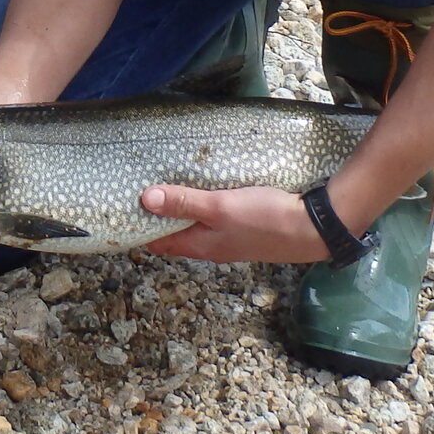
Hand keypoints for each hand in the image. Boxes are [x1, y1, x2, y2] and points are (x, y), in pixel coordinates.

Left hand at [139, 185, 330, 262]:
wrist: (312, 229)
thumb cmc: (263, 219)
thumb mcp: (219, 207)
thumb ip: (184, 203)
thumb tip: (145, 199)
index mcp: (199, 245)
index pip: (158, 243)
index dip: (139, 229)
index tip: (121, 210)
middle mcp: (211, 246)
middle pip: (175, 234)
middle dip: (158, 217)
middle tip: (138, 191)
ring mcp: (229, 239)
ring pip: (195, 226)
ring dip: (180, 211)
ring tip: (165, 186)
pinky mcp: (245, 228)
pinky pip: (215, 219)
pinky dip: (202, 206)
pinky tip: (204, 189)